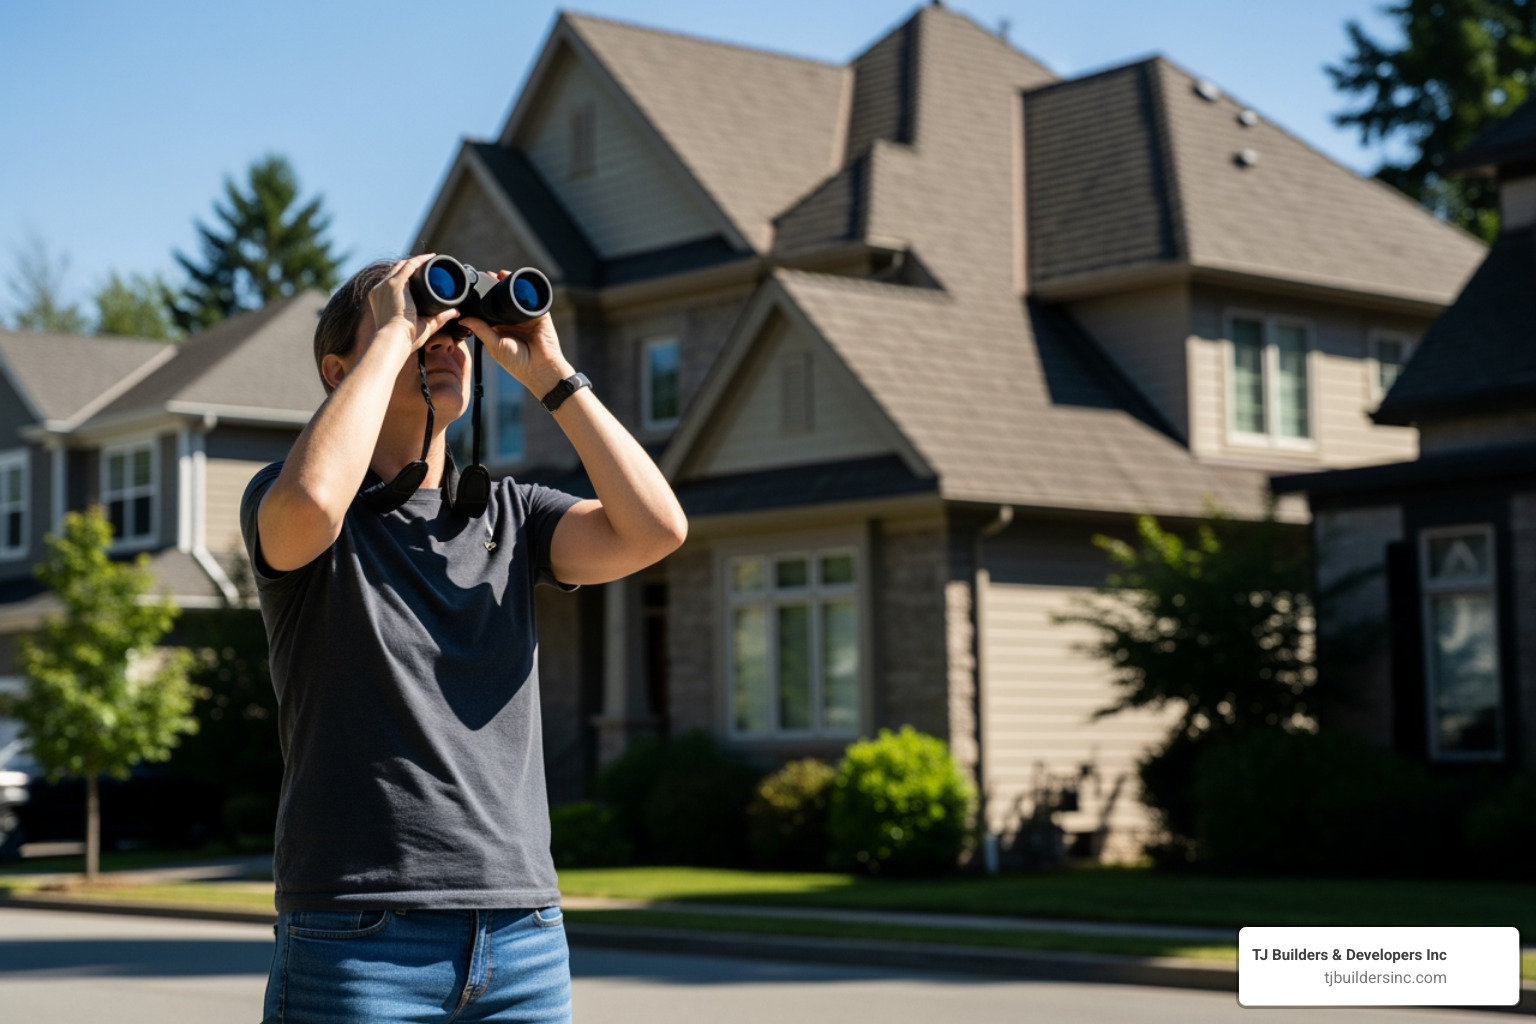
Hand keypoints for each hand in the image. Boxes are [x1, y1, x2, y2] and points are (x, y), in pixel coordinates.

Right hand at [367, 253, 459, 351]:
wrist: (394, 340)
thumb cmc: (405, 338)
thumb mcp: (425, 325)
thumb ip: (439, 318)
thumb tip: (455, 312)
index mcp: (381, 300)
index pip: (393, 282)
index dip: (407, 276)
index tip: (421, 275)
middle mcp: (380, 290)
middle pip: (397, 271)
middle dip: (412, 266)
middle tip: (429, 265)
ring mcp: (386, 286)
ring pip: (403, 266)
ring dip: (417, 261)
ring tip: (431, 258)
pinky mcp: (394, 284)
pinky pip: (409, 266)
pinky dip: (420, 260)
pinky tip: (431, 257)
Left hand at [462, 270, 574, 397]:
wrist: (541, 368)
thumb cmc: (517, 362)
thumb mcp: (494, 345)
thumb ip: (480, 329)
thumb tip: (463, 317)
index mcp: (500, 328)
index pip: (489, 309)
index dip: (482, 299)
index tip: (473, 288)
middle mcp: (513, 321)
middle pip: (502, 299)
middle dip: (495, 288)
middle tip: (486, 276)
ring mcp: (526, 316)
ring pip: (516, 296)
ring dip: (509, 285)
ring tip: (500, 274)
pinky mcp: (540, 314)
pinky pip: (532, 298)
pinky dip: (524, 289)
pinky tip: (516, 281)